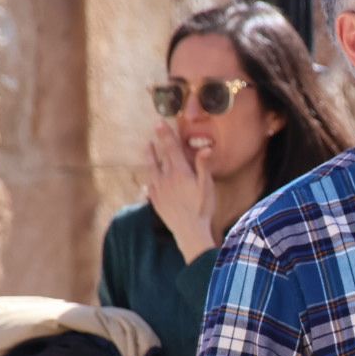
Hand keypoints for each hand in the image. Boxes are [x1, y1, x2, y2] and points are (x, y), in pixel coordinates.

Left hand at [145, 120, 216, 261]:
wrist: (190, 232)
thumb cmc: (202, 209)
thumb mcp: (207, 187)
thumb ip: (203, 167)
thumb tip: (205, 148)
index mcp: (180, 173)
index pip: (172, 149)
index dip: (166, 135)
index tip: (160, 123)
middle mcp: (166, 179)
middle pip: (161, 156)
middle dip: (159, 141)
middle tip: (155, 128)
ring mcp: (159, 190)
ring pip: (152, 168)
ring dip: (150, 156)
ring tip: (147, 146)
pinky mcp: (156, 201)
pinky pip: (150, 185)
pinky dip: (150, 176)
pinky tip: (150, 176)